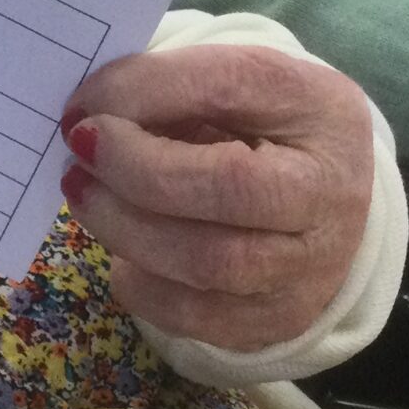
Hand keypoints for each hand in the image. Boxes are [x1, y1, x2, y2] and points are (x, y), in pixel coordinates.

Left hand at [58, 44, 373, 352]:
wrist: (322, 214)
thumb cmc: (263, 136)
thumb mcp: (235, 93)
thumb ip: (173, 91)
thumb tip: (86, 114)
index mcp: (323, 109)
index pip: (233, 85)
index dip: (148, 91)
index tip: (84, 103)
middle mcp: (331, 192)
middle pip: (229, 186)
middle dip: (133, 167)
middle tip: (78, 150)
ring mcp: (311, 268)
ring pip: (207, 263)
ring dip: (123, 226)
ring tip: (83, 194)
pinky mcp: (276, 323)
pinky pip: (190, 315)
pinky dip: (139, 281)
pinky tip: (122, 250)